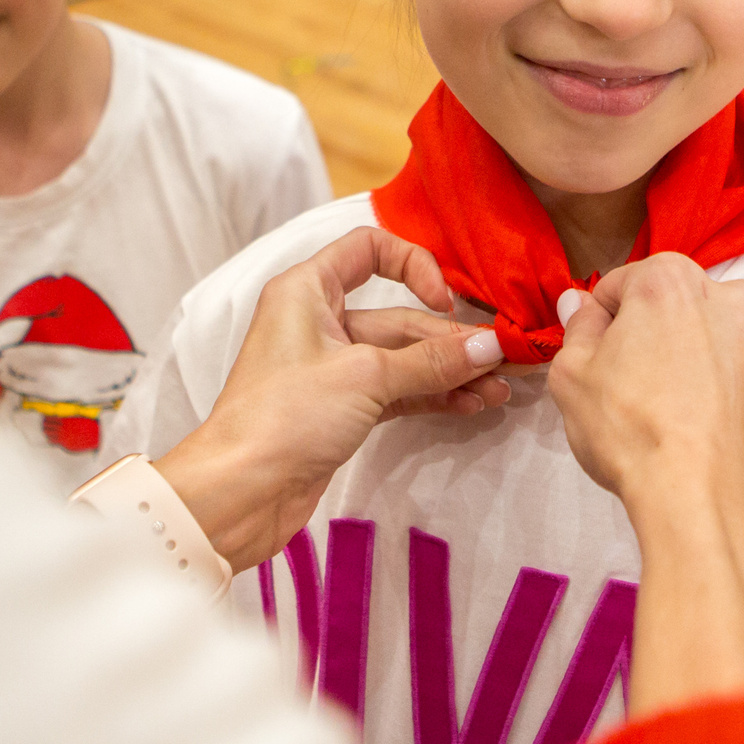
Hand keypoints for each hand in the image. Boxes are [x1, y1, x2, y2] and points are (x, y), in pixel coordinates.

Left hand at [155, 227, 509, 570]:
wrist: (238, 494)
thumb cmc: (285, 416)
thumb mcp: (366, 377)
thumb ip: (431, 361)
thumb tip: (491, 346)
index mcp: (307, 291)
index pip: (369, 249)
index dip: (414, 266)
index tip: (443, 301)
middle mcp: (319, 322)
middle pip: (399, 316)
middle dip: (451, 339)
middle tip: (505, 358)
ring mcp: (331, 368)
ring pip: (402, 359)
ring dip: (450, 372)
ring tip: (500, 389)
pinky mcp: (340, 409)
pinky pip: (397, 391)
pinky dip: (432, 396)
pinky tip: (472, 404)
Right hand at [549, 252, 743, 512]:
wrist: (704, 505)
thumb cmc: (633, 433)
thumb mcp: (572, 376)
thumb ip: (577, 327)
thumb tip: (580, 304)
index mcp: (673, 281)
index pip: (622, 285)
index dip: (602, 323)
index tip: (599, 360)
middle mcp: (732, 300)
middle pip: (678, 308)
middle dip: (655, 338)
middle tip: (634, 389)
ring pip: (719, 344)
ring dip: (697, 366)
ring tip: (674, 417)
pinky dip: (729, 400)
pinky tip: (706, 434)